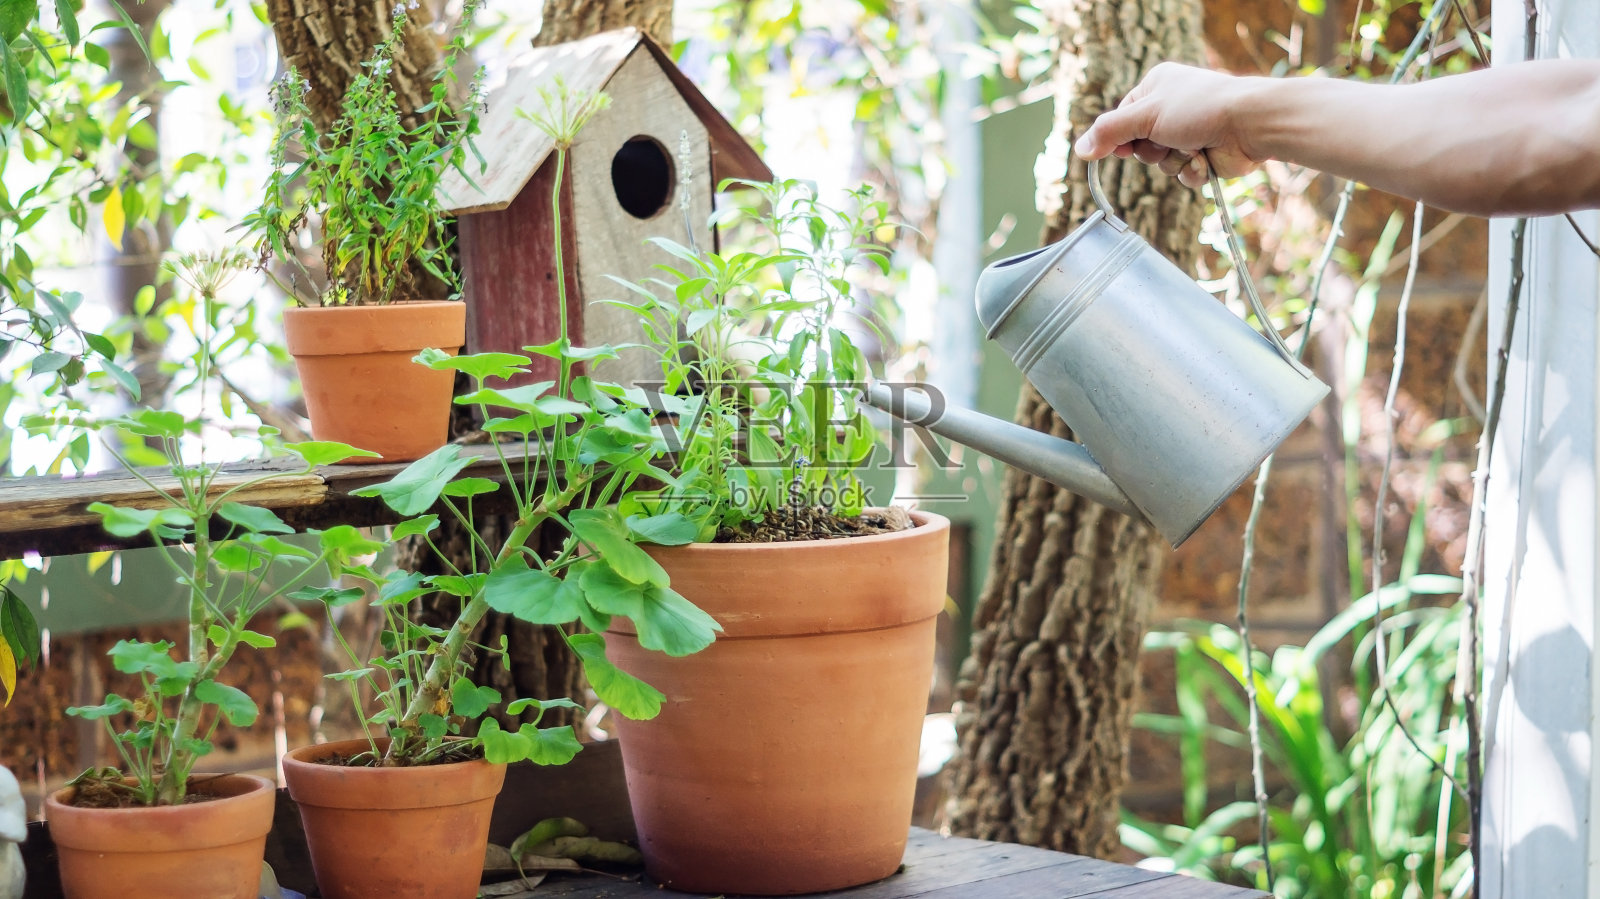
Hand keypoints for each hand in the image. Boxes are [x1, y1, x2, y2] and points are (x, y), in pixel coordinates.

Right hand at [1074, 62, 1263, 187]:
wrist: (1248, 124)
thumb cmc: (1199, 108)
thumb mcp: (1144, 115)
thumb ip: (1108, 132)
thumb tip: (1080, 149)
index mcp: (1155, 88)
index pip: (1121, 120)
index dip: (1119, 138)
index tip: (1122, 148)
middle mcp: (1170, 109)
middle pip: (1139, 145)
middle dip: (1151, 150)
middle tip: (1166, 140)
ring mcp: (1188, 133)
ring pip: (1160, 163)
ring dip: (1173, 161)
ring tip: (1192, 147)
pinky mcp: (1203, 155)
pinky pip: (1182, 174)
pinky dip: (1191, 171)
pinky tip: (1205, 158)